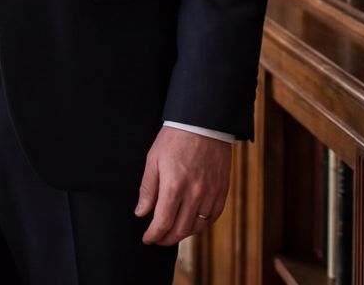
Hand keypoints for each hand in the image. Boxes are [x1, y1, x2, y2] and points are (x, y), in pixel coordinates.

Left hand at [134, 126, 231, 245]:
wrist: (203, 123)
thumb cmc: (175, 139)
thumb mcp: (153, 160)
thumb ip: (147, 189)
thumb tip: (141, 213)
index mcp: (173, 187)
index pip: (163, 223)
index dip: (154, 235)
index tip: (147, 239)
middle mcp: (194, 194)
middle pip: (180, 230)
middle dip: (167, 239)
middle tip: (158, 239)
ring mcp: (210, 193)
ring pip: (198, 227)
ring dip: (184, 233)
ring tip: (174, 232)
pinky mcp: (222, 190)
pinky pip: (213, 217)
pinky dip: (202, 224)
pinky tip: (193, 222)